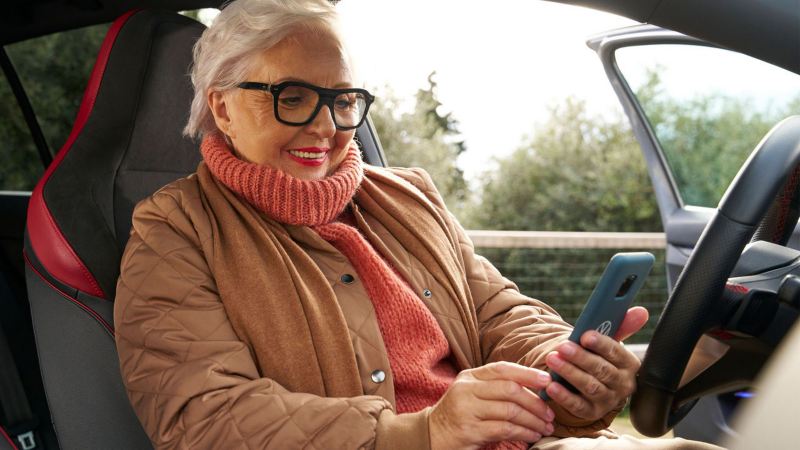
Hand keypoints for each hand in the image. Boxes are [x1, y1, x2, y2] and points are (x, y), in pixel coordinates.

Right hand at [429, 362, 554, 449]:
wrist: (432, 435)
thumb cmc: (459, 414)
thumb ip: (495, 387)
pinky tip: (532, 436)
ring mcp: (467, 409)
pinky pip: (504, 429)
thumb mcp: (472, 394)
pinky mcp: (469, 430)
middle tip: (550, 413)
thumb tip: (534, 387)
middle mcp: (466, 389)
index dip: (527, 373)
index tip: (548, 381)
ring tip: (545, 427)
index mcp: (469, 377)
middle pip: (510, 389)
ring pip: (510, 410)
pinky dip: (523, 432)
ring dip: (533, 420)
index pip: (502, 369)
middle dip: (535, 402)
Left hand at [543, 306, 648, 420]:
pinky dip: (564, 396)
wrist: (594, 384)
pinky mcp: (592, 412)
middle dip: (581, 357)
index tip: (585, 335)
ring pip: (589, 386)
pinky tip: (551, 386)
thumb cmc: (600, 357)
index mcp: (629, 364)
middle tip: (562, 347)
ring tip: (552, 359)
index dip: (601, 344)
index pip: (616, 352)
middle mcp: (622, 384)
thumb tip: (641, 311)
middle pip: (602, 370)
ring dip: (569, 372)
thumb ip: (622, 326)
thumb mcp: (609, 343)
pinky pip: (578, 406)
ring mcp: (608, 400)